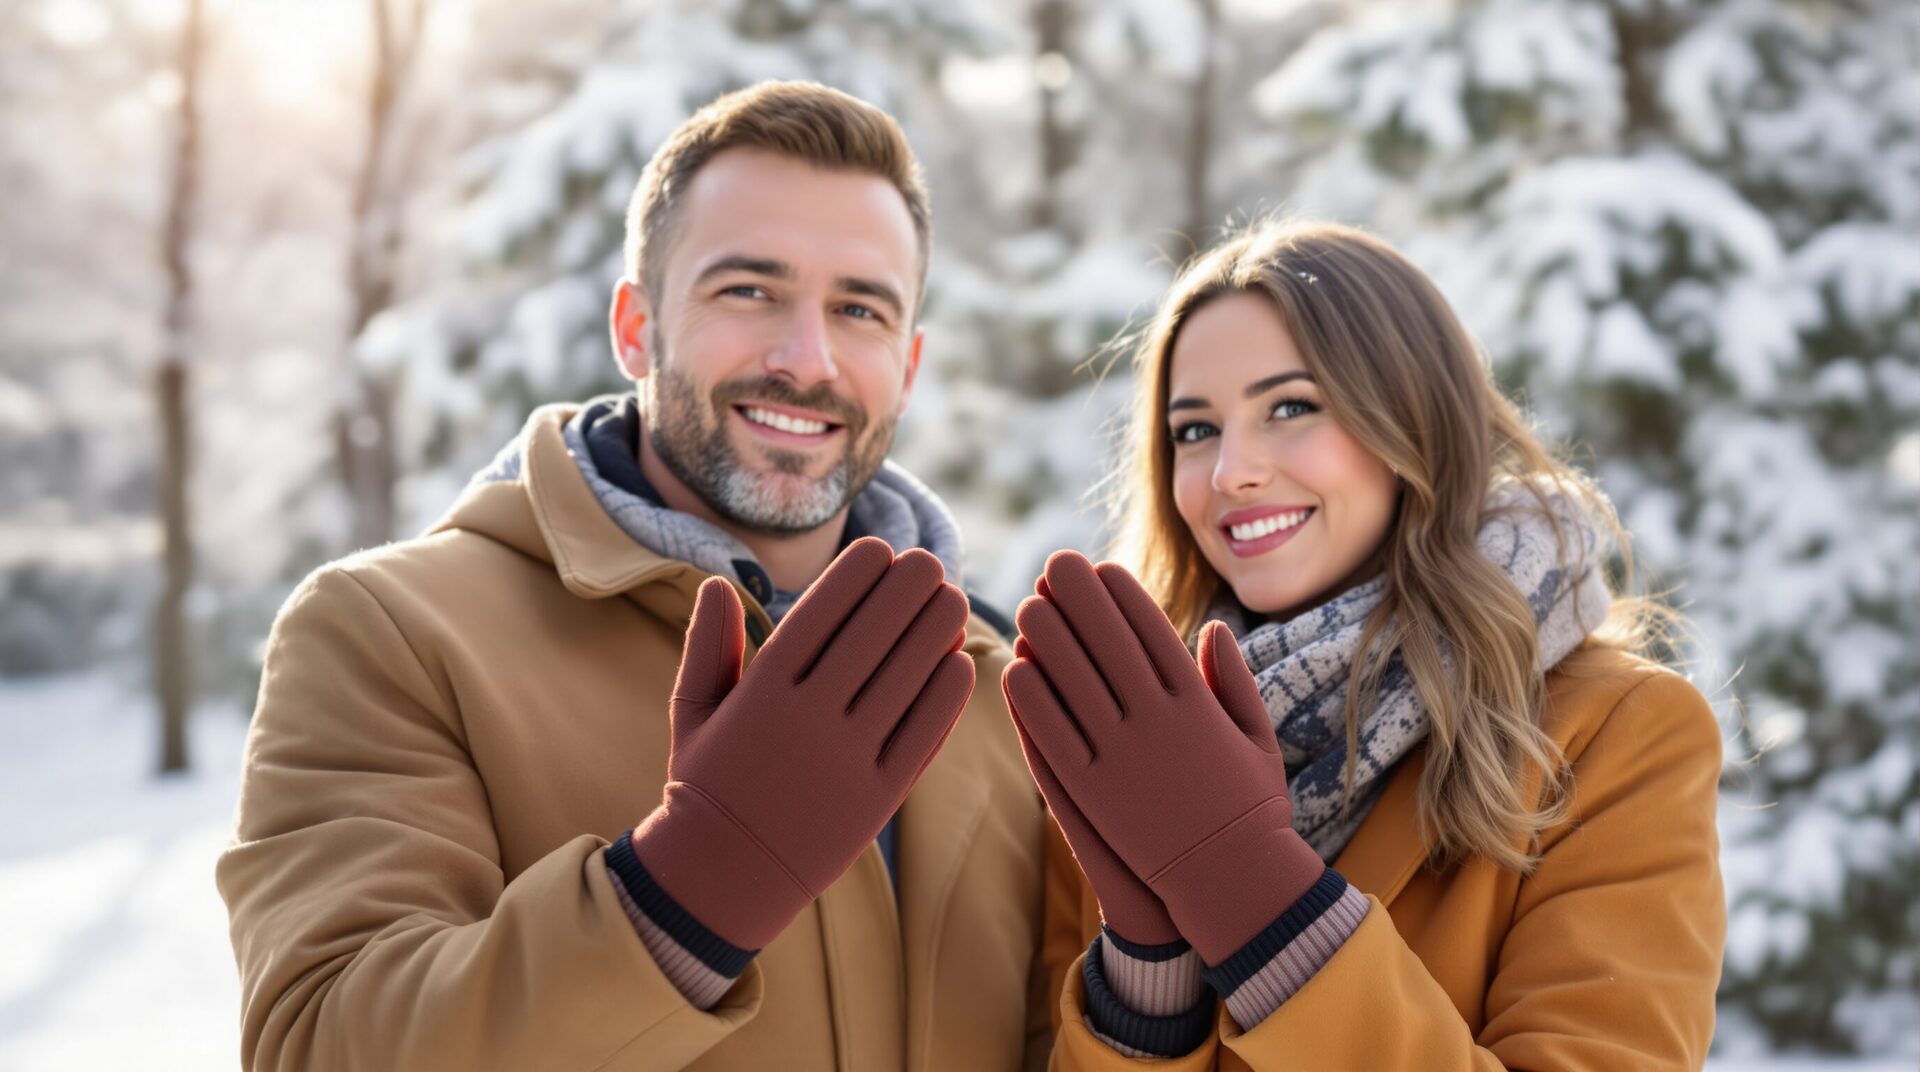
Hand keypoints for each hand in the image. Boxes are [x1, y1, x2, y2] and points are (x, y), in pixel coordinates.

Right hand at [632, 537, 974, 949]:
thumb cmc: (708, 784)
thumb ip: (707, 646)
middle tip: (928, 564)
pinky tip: (957, 662)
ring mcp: (845, 761)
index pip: (822, 611)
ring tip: (951, 599)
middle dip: (907, 589)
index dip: (858, 573)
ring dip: (935, 629)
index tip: (881, 548)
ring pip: (906, 677)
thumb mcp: (694, 713)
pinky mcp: (877, 799)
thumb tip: (720, 582)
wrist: (724, 877)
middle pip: (873, 635)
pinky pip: (922, 733)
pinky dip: (945, 693)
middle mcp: (806, 721)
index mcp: (761, 692)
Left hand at [1004, 551, 1323, 964]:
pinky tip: (1016, 670)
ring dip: (1049, 637)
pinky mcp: (1096, 793)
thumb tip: (1214, 628)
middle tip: (1053, 566)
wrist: (1232, 880)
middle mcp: (1159, 721)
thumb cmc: (1251, 809)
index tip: (1100, 567)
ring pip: (1074, 680)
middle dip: (1079, 597)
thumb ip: (1235, 681)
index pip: (1151, 629)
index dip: (1121, 594)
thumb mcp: (1258, 738)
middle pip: (1107, 641)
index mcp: (1198, 702)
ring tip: (1029, 606)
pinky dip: (1034, 700)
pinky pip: (1053, 735)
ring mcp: (1123, 755)